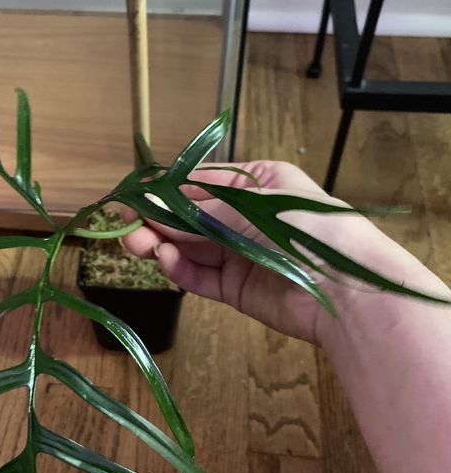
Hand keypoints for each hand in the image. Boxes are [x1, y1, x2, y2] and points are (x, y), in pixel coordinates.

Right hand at [123, 160, 441, 347]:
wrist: (346, 290)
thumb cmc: (310, 229)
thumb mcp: (253, 206)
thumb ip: (200, 210)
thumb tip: (153, 207)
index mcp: (254, 183)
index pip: (198, 182)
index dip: (163, 191)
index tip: (132, 198)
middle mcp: (242, 217)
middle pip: (187, 217)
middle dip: (156, 220)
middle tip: (126, 227)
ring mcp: (238, 254)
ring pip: (187, 247)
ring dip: (160, 244)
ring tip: (138, 246)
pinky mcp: (234, 289)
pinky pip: (199, 276)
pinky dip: (179, 269)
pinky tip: (165, 260)